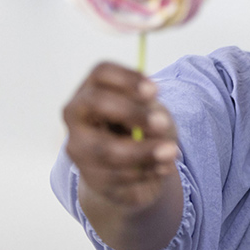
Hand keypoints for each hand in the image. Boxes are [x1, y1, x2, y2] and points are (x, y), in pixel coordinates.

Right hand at [62, 61, 179, 213]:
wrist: (134, 167)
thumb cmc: (143, 127)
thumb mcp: (152, 112)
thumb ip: (151, 112)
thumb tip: (153, 123)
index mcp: (94, 88)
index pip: (101, 72)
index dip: (127, 79)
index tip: (155, 91)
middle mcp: (77, 113)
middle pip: (96, 102)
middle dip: (132, 113)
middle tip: (163, 123)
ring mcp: (77, 145)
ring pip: (105, 149)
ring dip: (144, 152)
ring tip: (172, 152)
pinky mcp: (88, 175)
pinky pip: (115, 176)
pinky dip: (145, 173)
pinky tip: (162, 168)